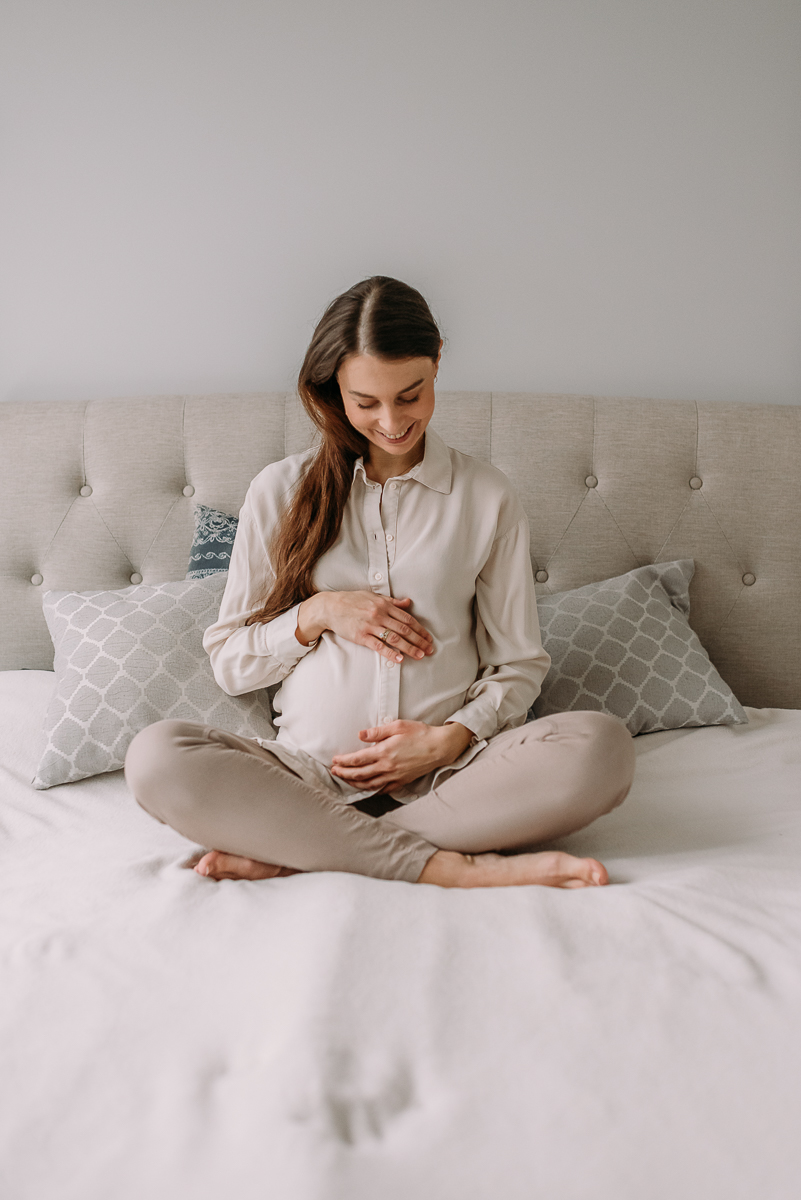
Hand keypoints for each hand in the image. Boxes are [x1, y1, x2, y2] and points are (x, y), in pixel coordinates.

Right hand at [296, 591, 433, 664]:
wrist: (330, 607)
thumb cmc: (352, 600)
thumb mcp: (373, 596)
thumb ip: (392, 601)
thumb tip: (408, 602)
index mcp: (384, 605)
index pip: (407, 618)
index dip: (420, 629)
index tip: (428, 638)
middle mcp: (379, 614)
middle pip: (404, 629)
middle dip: (419, 640)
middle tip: (430, 649)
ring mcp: (370, 626)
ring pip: (394, 638)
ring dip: (409, 648)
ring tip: (420, 655)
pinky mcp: (361, 636)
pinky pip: (378, 646)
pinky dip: (389, 652)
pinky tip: (399, 659)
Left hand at [330, 721, 472, 790]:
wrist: (439, 747)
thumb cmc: (420, 734)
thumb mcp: (397, 726)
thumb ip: (377, 732)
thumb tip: (360, 735)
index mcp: (384, 752)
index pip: (357, 759)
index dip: (343, 761)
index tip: (335, 760)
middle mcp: (387, 767)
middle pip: (359, 774)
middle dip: (344, 774)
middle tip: (334, 772)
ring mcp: (394, 776)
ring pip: (369, 784)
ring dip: (355, 784)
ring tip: (346, 781)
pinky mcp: (402, 781)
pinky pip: (383, 789)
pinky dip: (372, 790)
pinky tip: (367, 788)